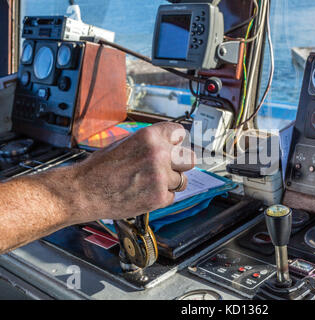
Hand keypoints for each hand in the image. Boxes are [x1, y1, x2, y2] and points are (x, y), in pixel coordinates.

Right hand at [68, 122, 194, 223]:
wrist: (83, 191)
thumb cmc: (100, 168)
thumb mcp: (126, 142)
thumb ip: (151, 142)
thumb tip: (171, 143)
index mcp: (150, 136)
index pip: (180, 133)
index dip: (176, 142)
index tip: (173, 147)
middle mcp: (158, 154)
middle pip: (189, 158)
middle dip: (179, 164)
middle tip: (166, 168)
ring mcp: (160, 176)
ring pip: (182, 180)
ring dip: (170, 183)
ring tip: (149, 183)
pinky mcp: (159, 197)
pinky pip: (172, 196)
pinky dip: (160, 197)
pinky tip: (143, 193)